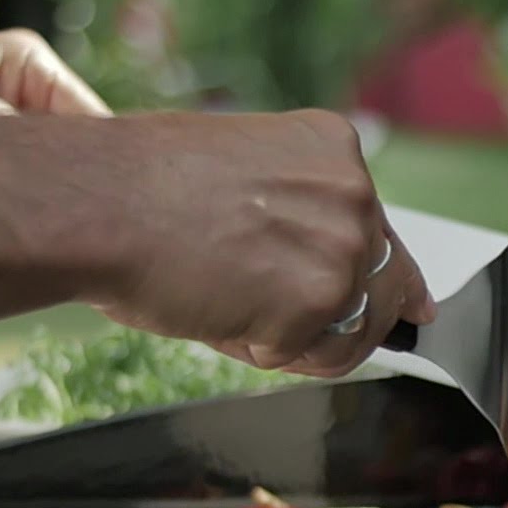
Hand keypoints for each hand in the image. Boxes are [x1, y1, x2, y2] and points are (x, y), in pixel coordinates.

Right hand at [94, 109, 437, 377]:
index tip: (411, 308)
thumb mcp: (241, 173)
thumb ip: (300, 213)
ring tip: (231, 303)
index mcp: (334, 149)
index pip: (383, 234)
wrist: (96, 203)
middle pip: (378, 289)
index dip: (388, 282)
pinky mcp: (323, 298)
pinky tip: (225, 313)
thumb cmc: (139, 188)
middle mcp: (353, 192)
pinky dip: (270, 353)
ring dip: (297, 339)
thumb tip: (342, 278)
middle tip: (263, 310)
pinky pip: (316, 358)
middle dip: (330, 316)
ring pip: (353, 332)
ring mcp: (344, 245)